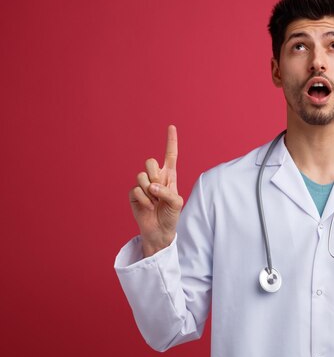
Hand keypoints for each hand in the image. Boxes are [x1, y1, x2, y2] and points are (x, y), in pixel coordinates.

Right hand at [129, 125, 183, 256]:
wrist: (159, 230)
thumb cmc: (171, 215)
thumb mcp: (176, 203)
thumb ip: (166, 192)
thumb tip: (151, 186)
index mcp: (169, 176)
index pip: (170, 155)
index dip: (171, 141)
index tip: (171, 126)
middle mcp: (156, 177)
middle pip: (150, 162)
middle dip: (154, 174)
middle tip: (158, 190)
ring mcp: (144, 185)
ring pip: (141, 176)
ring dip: (149, 191)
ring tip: (154, 202)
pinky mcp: (134, 194)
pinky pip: (136, 190)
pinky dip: (143, 200)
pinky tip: (147, 207)